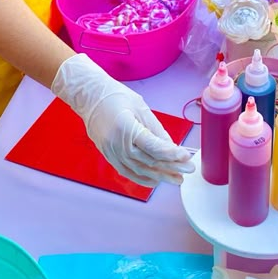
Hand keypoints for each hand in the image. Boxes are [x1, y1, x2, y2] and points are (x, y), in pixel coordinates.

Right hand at [52, 54, 194, 186]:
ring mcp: (111, 152)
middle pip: (149, 161)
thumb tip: (172, 147)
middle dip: (171, 168)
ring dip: (160, 176)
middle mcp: (117, 144)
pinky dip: (142, 178)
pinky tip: (156, 181)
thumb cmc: (115, 97)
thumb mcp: (141, 108)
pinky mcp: (108, 156)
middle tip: (188, 171)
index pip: (154, 147)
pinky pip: (127, 172)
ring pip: (140, 170)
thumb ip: (157, 130)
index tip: (186, 158)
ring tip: (177, 179)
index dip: (172, 155)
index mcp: (126, 128)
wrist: (89, 97)